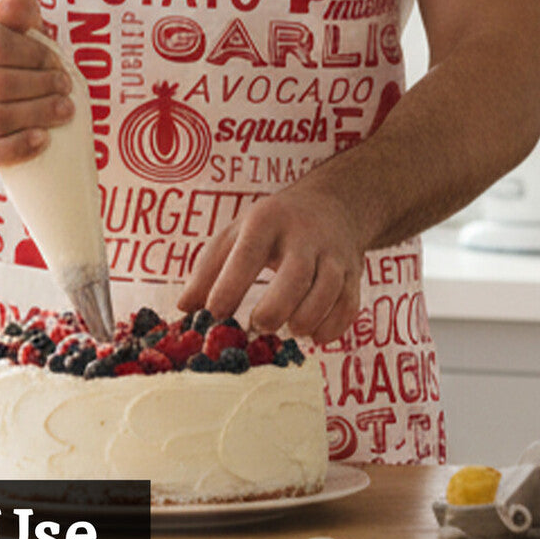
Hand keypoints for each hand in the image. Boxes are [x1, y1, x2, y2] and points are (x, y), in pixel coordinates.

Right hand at [0, 0, 72, 166]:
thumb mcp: (9, 30)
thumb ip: (18, 12)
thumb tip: (12, 3)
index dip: (35, 55)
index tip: (56, 62)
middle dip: (42, 87)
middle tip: (66, 88)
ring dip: (38, 115)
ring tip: (64, 110)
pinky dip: (18, 147)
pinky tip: (44, 139)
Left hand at [178, 182, 364, 344]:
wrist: (333, 205)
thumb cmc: (272, 226)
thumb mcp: (235, 235)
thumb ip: (208, 271)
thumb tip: (185, 310)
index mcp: (267, 221)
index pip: (248, 254)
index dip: (230, 286)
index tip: (214, 314)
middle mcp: (304, 235)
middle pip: (296, 275)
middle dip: (275, 309)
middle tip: (258, 325)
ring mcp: (333, 254)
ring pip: (327, 292)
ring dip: (305, 320)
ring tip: (288, 328)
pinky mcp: (354, 273)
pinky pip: (348, 307)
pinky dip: (331, 328)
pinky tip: (313, 334)